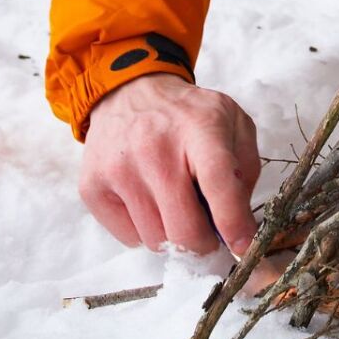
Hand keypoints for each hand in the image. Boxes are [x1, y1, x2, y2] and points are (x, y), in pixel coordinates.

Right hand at [79, 73, 260, 255]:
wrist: (129, 93)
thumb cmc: (189, 115)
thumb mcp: (232, 123)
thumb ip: (246, 170)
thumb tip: (240, 226)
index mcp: (200, 129)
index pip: (219, 183)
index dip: (233, 222)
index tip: (243, 246)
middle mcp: (155, 149)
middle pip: (184, 229)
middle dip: (205, 243)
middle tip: (210, 232)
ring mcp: (118, 170)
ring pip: (156, 240)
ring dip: (174, 236)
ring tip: (178, 206)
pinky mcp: (92, 187)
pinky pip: (129, 238)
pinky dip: (147, 231)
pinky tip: (151, 202)